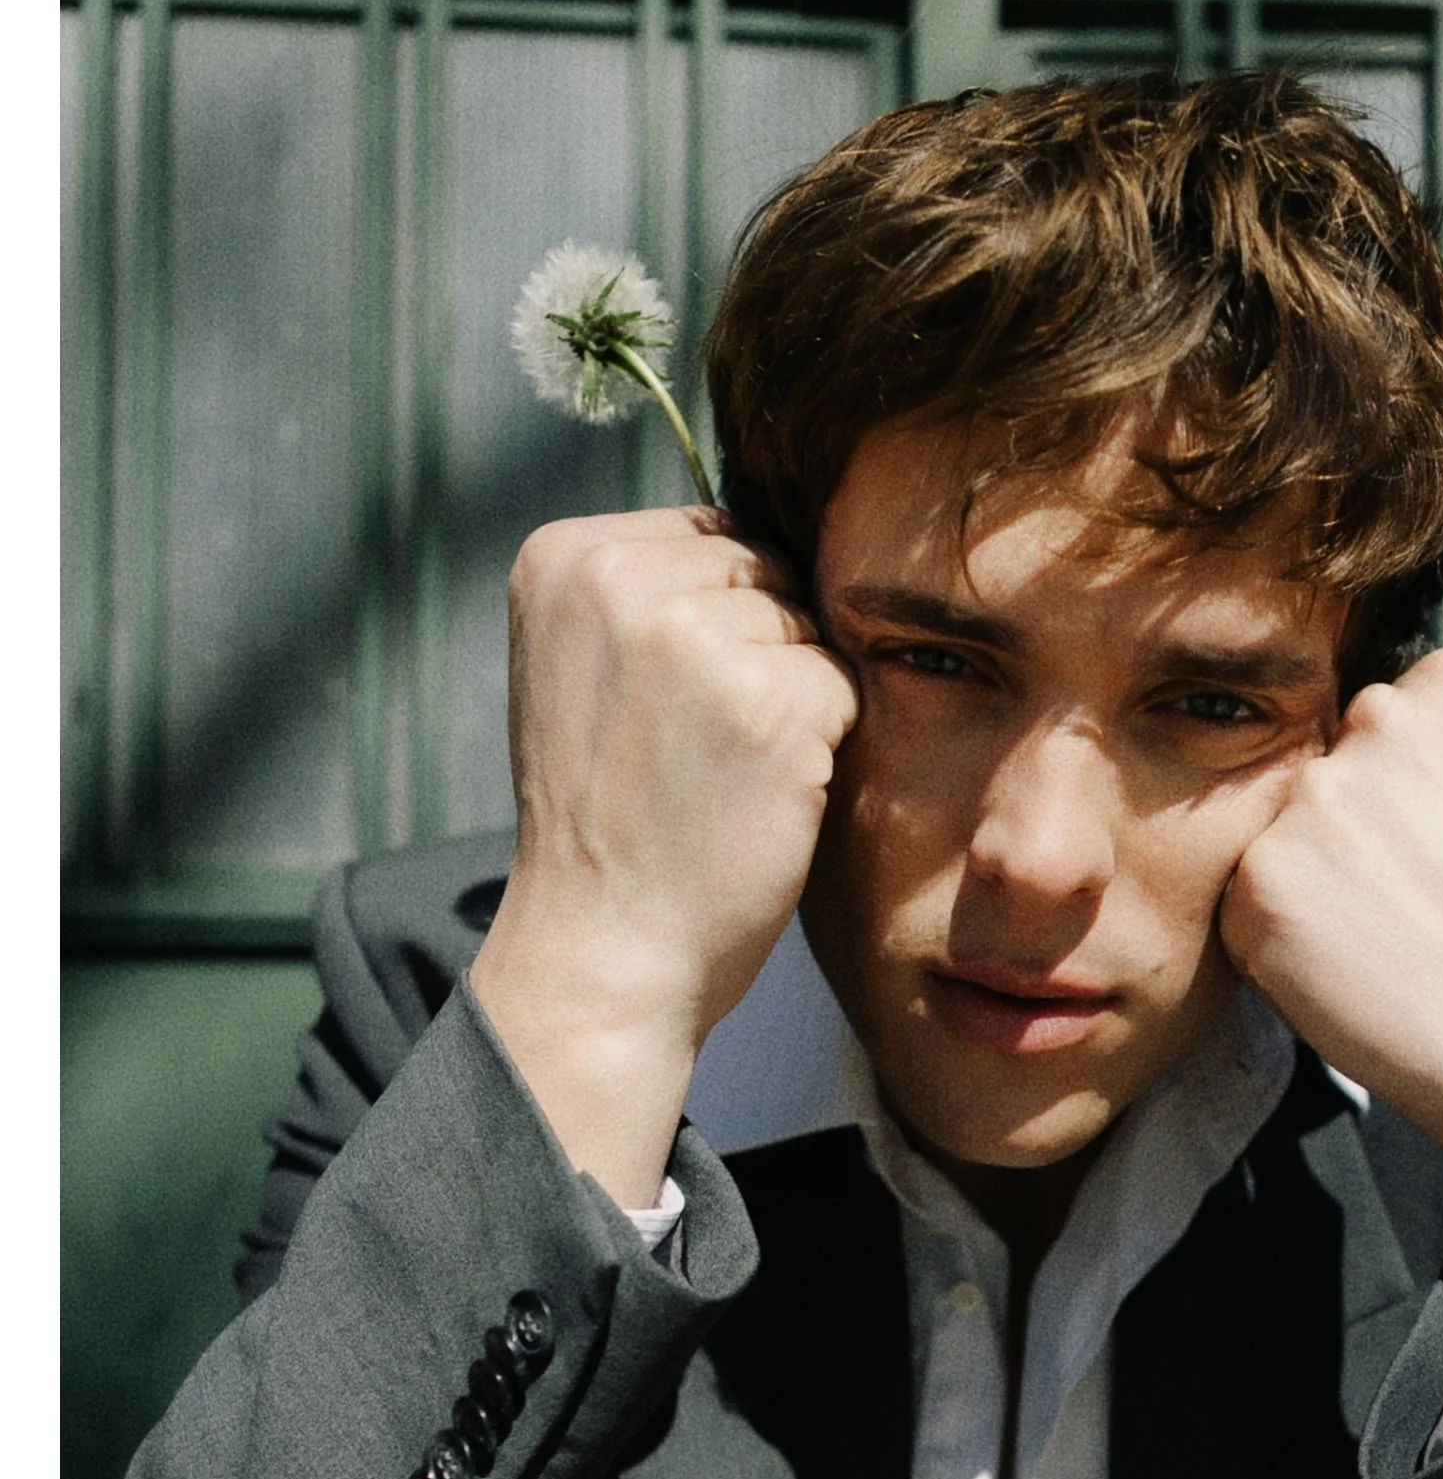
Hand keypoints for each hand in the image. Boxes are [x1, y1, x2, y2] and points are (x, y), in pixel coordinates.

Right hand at [471, 505, 857, 1204]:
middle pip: (763, 567)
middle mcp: (621, 578)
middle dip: (758, 652)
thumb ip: (651, 593)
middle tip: (698, 750)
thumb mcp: (587, 671)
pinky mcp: (774, 700)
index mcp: (562, 557)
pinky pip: (845, 685)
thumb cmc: (606, 823)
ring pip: (808, 624)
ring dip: (792, 698)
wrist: (601, 949)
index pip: (705, 533)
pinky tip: (760, 797)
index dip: (716, 621)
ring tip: (722, 773)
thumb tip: (773, 529)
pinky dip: (823, 746)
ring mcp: (698, 636)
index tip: (667, 707)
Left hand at [1220, 649, 1442, 1353]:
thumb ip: (1430, 753)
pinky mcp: (1262, 874)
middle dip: (1346, 833)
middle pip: (1322, 772)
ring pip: (1278, 836)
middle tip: (1410, 902)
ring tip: (1385, 938)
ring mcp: (1316, 797)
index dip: (1404, 798)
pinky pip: (1245, 902)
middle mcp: (1379, 718)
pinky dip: (1278, 942)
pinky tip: (1350, 968)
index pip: (1379, 721)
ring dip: (1307, 886)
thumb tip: (1353, 742)